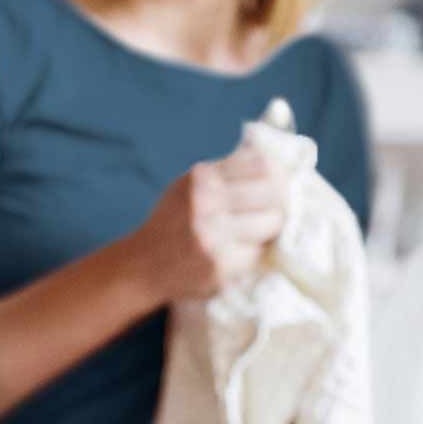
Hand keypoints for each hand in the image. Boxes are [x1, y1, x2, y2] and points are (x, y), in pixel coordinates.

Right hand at [123, 144, 286, 303]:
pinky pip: (259, 253)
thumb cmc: (173, 222)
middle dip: (279, 201)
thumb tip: (272, 158)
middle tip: (274, 210)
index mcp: (202, 177)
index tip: (278, 183)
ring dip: (269, 229)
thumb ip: (226, 171)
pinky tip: (239, 252)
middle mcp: (206, 202)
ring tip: (256, 232)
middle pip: (271, 192)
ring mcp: (214, 234)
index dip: (276, 173)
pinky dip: (254, 253)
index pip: (260, 164)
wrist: (143, 265)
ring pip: (272, 222)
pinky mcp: (221, 265)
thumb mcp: (189, 185)